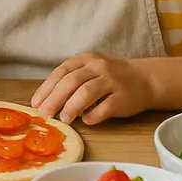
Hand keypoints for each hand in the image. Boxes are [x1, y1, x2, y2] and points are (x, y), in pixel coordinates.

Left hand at [32, 52, 155, 124]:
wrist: (145, 79)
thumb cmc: (110, 78)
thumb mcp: (90, 70)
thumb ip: (71, 80)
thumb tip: (45, 100)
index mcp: (86, 59)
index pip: (61, 72)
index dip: (47, 88)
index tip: (36, 103)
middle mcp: (99, 67)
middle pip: (71, 81)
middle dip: (54, 98)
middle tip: (45, 114)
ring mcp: (113, 81)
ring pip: (87, 92)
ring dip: (72, 107)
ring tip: (64, 119)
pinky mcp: (124, 97)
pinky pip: (105, 108)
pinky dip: (93, 116)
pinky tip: (86, 120)